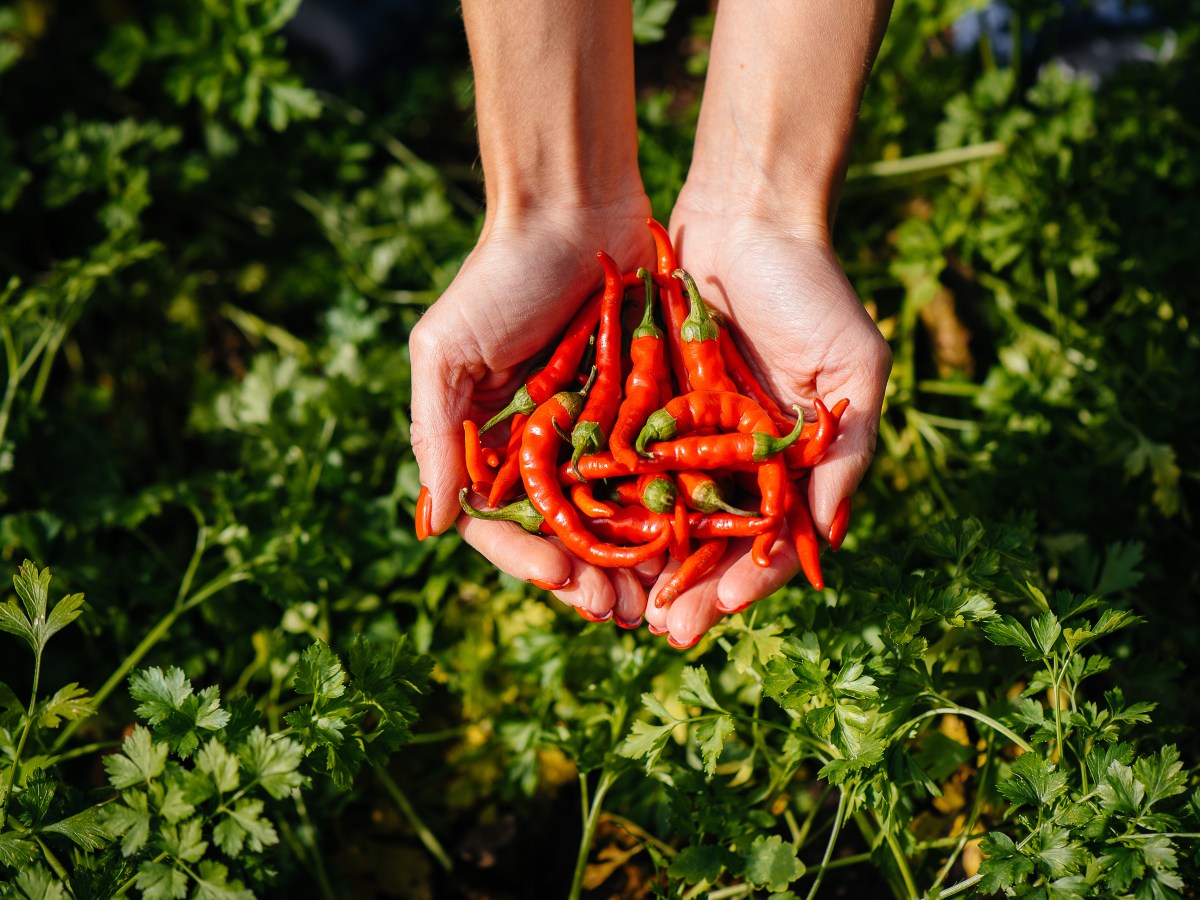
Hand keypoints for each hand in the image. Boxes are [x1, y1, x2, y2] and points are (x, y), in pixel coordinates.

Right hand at [409, 198, 663, 623]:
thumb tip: (432, 527)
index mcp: (494, 445)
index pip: (503, 523)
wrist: (574, 208)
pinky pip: (661, 475)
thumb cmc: (498, 277)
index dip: (526, 559)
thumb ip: (436, 436)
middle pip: (565, 535)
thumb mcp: (446, 352)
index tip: (557, 579)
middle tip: (617, 610)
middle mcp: (547, 451)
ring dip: (634, 564)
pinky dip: (673, 514)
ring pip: (618, 519)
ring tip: (656, 600)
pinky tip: (691, 547)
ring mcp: (600, 436)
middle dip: (588, 577)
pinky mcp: (651, 414)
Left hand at [641, 204, 891, 646]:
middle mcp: (736, 461)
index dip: (749, 578)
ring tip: (618, 605)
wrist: (744, 216)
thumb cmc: (811, 288)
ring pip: (661, 518)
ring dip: (642, 565)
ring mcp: (687, 438)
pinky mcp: (641, 409)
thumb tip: (831, 536)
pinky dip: (607, 505)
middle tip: (661, 630)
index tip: (721, 608)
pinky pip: (622, 468)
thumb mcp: (851, 365)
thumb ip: (846, 450)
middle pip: (711, 543)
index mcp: (789, 463)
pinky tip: (586, 540)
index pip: (773, 538)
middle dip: (688, 589)